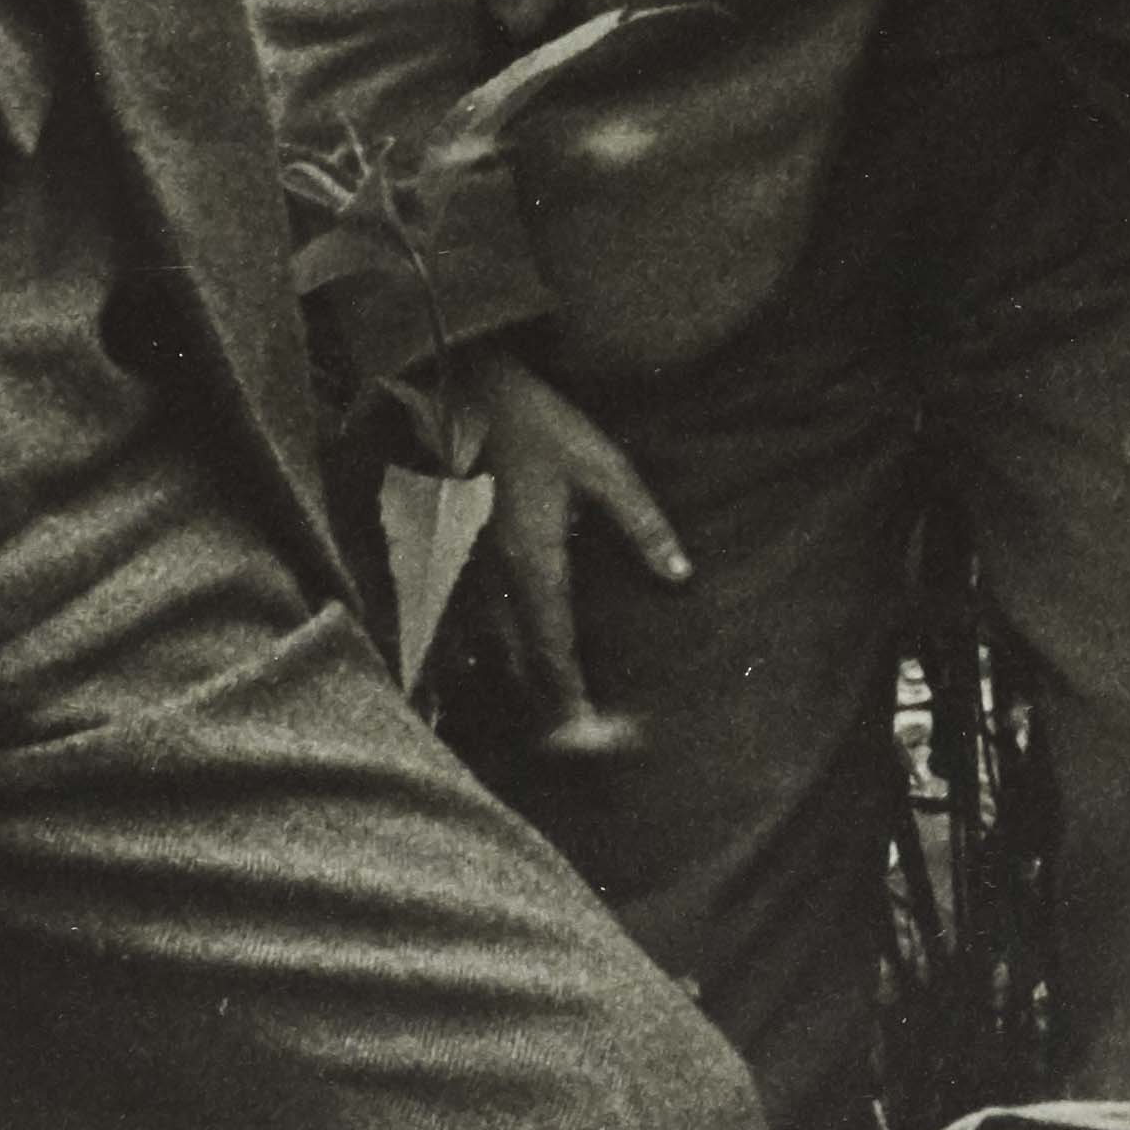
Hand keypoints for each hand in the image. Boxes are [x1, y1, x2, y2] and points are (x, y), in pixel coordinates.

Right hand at [447, 348, 692, 742]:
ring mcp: (464, 571)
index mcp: (534, 562)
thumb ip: (643, 523)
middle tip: (580, 739)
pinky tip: (510, 660)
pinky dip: (493, 651)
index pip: (554, 650)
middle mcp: (492, 579)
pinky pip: (469, 624)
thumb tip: (680, 574)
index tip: (593, 734)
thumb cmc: (538, 426)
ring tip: (552, 712)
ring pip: (492, 649)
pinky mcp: (450, 557)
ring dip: (522, 683)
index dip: (572, 697)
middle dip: (548, 706)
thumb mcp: (603, 466)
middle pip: (519, 664)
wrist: (466, 390)